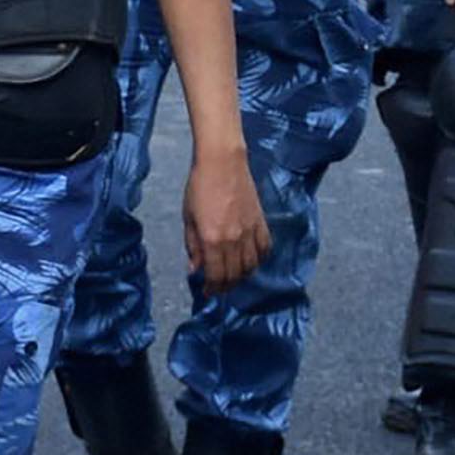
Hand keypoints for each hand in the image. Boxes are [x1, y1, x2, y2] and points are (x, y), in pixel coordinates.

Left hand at [179, 138, 268, 292]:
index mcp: (212, 240)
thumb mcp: (189, 218)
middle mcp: (233, 240)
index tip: (208, 292)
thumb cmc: (199, 187)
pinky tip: (251, 260)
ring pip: (251, 266)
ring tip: (233, 276)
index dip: (212, 288)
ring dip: (242, 276)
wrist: (222, 162)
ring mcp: (250, 231)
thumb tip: (195, 269)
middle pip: (235, 275)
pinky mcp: (261, 222)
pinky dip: (259, 259)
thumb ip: (193, 246)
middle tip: (219, 287)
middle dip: (226, 286)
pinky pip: (265, 248)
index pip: (216, 275)